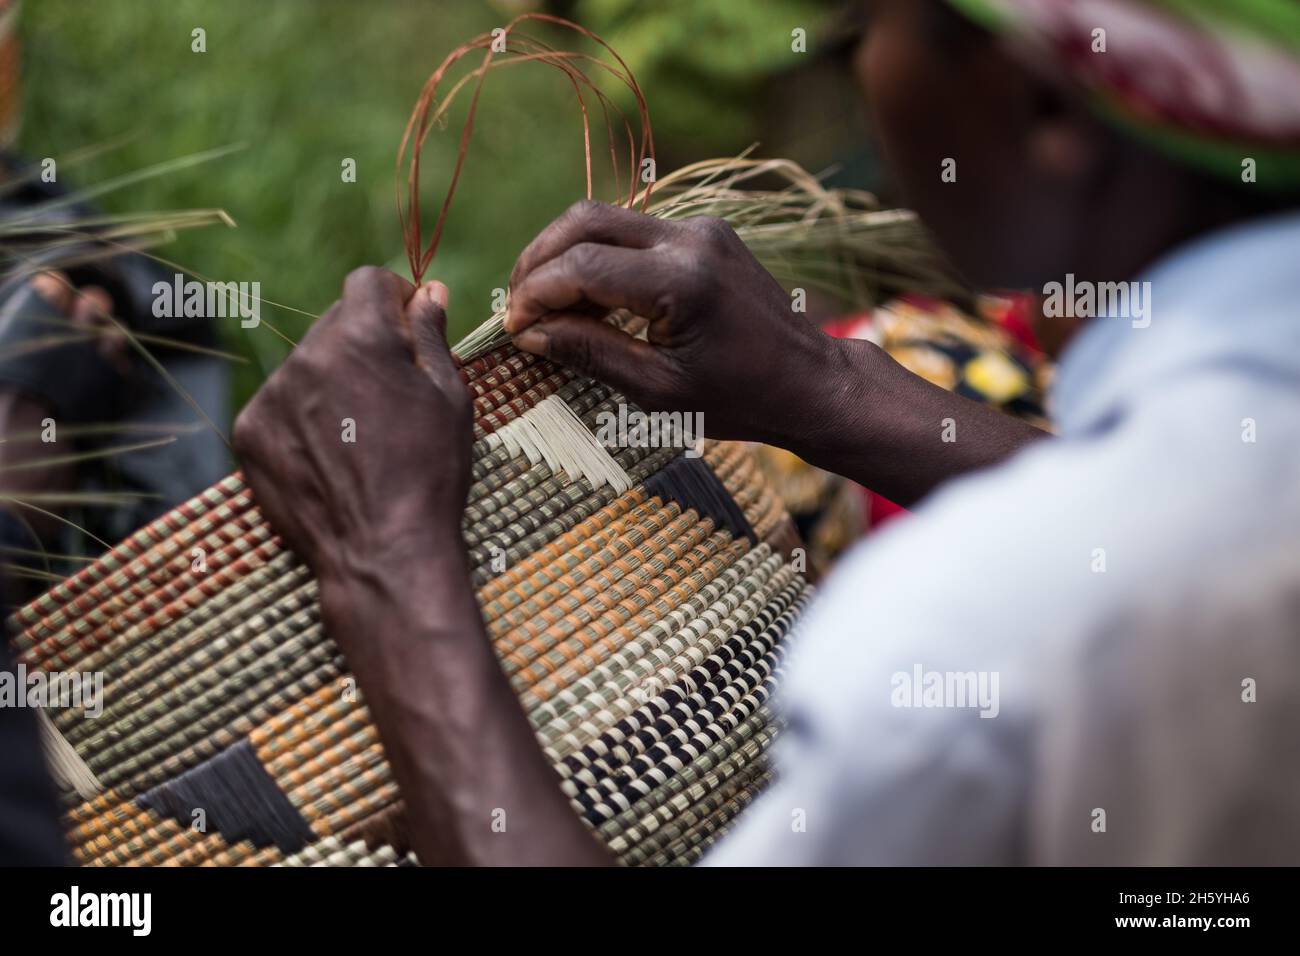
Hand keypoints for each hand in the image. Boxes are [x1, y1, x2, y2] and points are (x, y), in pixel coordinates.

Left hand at [233, 267, 470, 586]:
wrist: (382, 552)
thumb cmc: (430, 473)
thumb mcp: (449, 398)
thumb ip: (430, 336)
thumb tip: (428, 293)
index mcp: (362, 337)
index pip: (367, 282)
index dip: (392, 298)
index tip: (408, 326)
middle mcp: (308, 354)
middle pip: (335, 322)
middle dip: (363, 344)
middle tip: (391, 395)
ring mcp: (272, 395)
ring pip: (306, 366)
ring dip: (332, 383)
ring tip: (362, 437)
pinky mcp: (250, 433)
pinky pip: (280, 405)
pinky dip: (303, 419)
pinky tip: (332, 456)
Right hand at [504, 200, 833, 443]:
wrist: (809, 381)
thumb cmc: (739, 399)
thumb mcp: (657, 391)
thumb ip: (589, 353)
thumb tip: (528, 333)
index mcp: (681, 281)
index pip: (581, 266)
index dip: (536, 294)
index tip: (512, 327)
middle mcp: (690, 238)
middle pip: (584, 220)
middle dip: (538, 259)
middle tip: (516, 305)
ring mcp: (700, 228)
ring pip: (606, 217)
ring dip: (564, 253)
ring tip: (541, 301)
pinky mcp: (705, 230)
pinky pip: (633, 229)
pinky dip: (598, 254)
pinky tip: (583, 293)